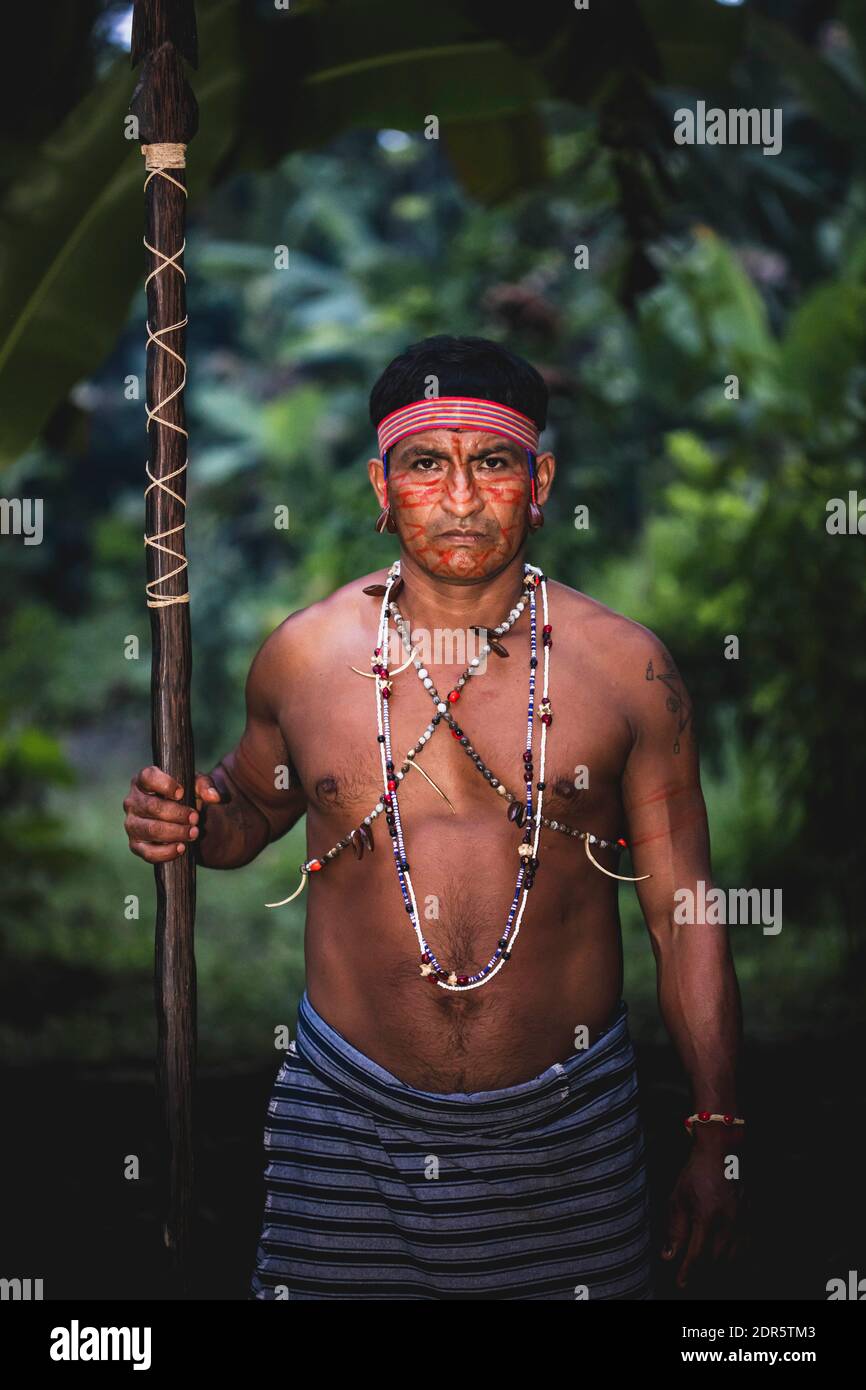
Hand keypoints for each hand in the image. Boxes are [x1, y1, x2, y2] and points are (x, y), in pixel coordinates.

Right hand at [123, 765, 222, 861]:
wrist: (183, 819)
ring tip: (194, 833)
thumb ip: (206, 786)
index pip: (147, 777)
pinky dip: (166, 852)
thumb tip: (214, 796)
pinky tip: (181, 848)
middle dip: (178, 814)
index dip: (165, 784)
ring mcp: (132, 824)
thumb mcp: (196, 786)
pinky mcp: (136, 845)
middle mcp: (133, 802)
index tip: (182, 793)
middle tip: (196, 818)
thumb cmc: (185, 796)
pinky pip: (148, 852)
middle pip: (152, 807)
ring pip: (151, 830)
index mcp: (143, 781)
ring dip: (175, 832)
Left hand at [661, 1136, 746, 1289]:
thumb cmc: (697, 1173)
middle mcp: (728, 1224)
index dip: (688, 1272)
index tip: (680, 1283)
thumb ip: (674, 1230)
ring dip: (718, 1269)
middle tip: (690, 1278)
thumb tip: (668, 1256)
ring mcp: (742, 1223)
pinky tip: (727, 1261)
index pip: (697, 1255)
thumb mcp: (678, 1199)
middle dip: (702, 1273)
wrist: (723, 1153)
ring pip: (733, 1258)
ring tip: (706, 1272)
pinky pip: (746, 1248)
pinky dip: (736, 1259)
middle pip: (715, 1261)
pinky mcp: (751, 1220)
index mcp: (707, 1218)